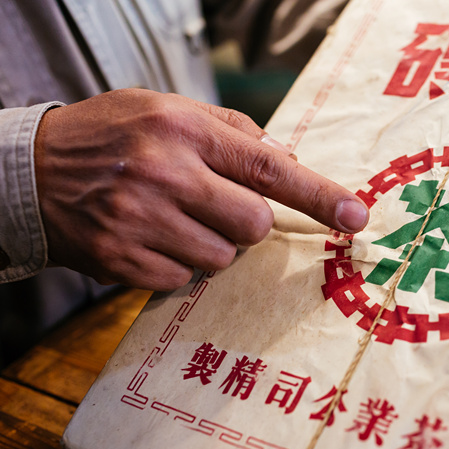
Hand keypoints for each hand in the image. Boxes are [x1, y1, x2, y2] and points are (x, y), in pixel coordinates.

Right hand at [33, 89, 368, 289]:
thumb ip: (233, 131)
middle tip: (216, 206)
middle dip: (249, 223)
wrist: (30, 170)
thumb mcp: (168, 109)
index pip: (267, 167)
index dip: (318, 194)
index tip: (355, 214)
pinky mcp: (122, 259)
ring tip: (176, 219)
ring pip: (222, 257)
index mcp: (183, 129)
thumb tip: (289, 162)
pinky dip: (179, 263)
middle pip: (254, 224)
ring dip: (213, 245)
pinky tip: (152, 238)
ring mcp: (140, 220)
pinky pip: (183, 278)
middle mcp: (164, 173)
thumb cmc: (112, 135)